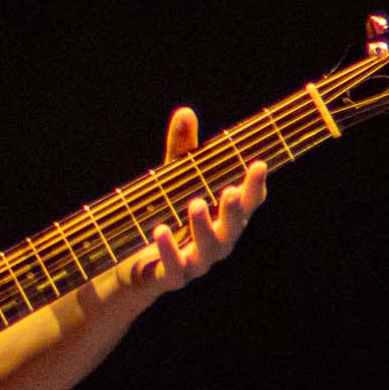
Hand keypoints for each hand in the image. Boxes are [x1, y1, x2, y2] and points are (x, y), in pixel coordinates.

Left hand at [131, 106, 265, 292]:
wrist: (130, 266)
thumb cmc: (161, 216)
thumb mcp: (170, 181)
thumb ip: (180, 151)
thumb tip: (185, 111)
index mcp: (222, 217)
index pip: (248, 202)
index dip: (255, 186)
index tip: (258, 164)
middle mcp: (216, 241)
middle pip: (235, 226)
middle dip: (235, 208)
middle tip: (231, 190)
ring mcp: (197, 262)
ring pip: (210, 248)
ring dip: (203, 226)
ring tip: (195, 203)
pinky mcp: (171, 278)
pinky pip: (175, 268)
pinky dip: (168, 249)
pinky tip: (160, 230)